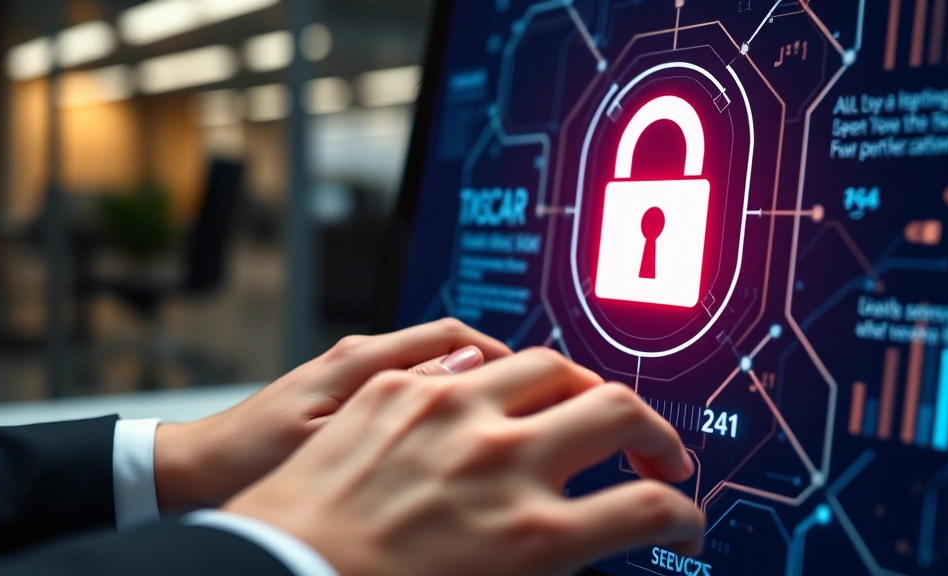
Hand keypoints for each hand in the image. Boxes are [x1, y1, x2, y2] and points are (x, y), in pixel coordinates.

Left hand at [154, 319, 511, 511]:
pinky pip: (409, 386)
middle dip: (499, 366)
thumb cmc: (251, 458)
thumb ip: (396, 401)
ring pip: (432, 365)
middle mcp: (362, 357)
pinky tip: (449, 437)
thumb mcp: (327, 433)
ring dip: (471, 385)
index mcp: (362, 359)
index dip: (508, 355)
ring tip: (501, 419)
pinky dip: (440, 402)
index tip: (545, 378)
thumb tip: (467, 366)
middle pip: (452, 344)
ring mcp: (354, 374)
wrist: (198, 468)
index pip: (456, 337)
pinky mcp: (344, 393)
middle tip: (536, 400)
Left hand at [224, 348, 703, 575]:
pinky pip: (469, 357)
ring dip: (581, 389)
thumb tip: (580, 532)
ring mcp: (445, 413)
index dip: (681, 513)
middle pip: (619, 412)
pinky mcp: (396, 387)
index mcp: (527, 539)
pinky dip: (496, 374)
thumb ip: (545, 559)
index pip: (650, 510)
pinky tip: (494, 392)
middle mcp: (497, 463)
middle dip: (656, 433)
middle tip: (655, 453)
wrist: (265, 572)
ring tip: (578, 409)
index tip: (681, 515)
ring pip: (550, 365)